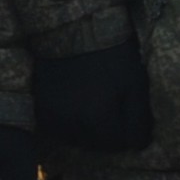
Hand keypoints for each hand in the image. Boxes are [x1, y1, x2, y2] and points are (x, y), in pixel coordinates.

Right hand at [29, 42, 153, 163]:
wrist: (72, 33)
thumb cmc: (111, 57)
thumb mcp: (135, 83)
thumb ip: (139, 118)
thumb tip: (137, 146)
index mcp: (98, 116)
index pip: (117, 145)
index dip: (126, 134)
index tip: (126, 118)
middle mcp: (73, 121)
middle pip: (94, 145)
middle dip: (105, 135)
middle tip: (109, 113)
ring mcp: (53, 116)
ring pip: (73, 139)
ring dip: (85, 132)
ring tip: (90, 110)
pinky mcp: (40, 108)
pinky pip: (55, 130)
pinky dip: (66, 125)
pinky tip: (72, 108)